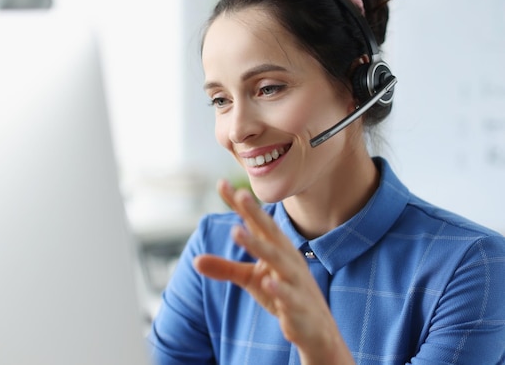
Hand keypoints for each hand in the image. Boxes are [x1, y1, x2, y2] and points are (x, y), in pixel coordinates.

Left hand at [193, 180, 353, 364]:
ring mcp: (295, 281)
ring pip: (278, 260)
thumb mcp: (250, 279)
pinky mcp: (299, 307)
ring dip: (258, 246)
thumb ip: (225, 268)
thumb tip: (195, 261)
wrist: (316, 329)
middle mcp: (287, 259)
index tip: (221, 184)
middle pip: (270, 232)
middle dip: (255, 213)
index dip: (240, 205)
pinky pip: (289, 296)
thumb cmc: (282, 295)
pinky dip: (279, 288)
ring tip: (238, 232)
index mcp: (276, 248)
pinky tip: (266, 281)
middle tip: (240, 194)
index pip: (256, 222)